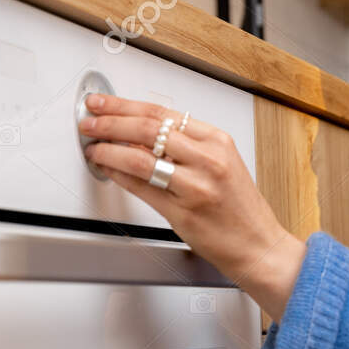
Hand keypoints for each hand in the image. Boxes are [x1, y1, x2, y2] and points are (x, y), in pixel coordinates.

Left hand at [79, 93, 306, 319]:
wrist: (259, 246)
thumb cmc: (241, 209)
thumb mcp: (223, 165)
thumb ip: (188, 147)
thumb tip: (143, 132)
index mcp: (218, 142)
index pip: (163, 113)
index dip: (126, 105)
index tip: (105, 103)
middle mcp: (208, 160)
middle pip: (147, 129)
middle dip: (110, 121)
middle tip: (90, 120)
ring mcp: (196, 186)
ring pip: (139, 157)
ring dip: (108, 148)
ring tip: (93, 144)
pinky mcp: (183, 212)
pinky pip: (141, 187)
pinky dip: (118, 174)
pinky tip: (107, 167)